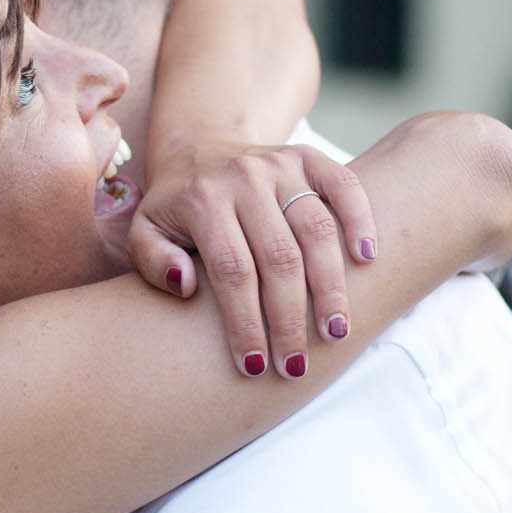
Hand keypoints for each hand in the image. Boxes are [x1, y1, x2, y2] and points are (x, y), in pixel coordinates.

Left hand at [130, 141, 376, 376]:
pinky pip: (344, 186)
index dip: (246, 321)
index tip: (254, 365)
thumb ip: (153, 260)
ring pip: (316, 230)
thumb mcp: (144, 231)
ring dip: (330, 286)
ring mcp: (280, 165)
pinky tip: (367, 260)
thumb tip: (185, 284)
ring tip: (336, 333)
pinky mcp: (308, 158)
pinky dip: (360, 219)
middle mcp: (245, 179)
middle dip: (290, 319)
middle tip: (296, 365)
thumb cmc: (174, 206)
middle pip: (279, 257)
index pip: (232, 270)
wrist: (197, 146)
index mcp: (203, 200)